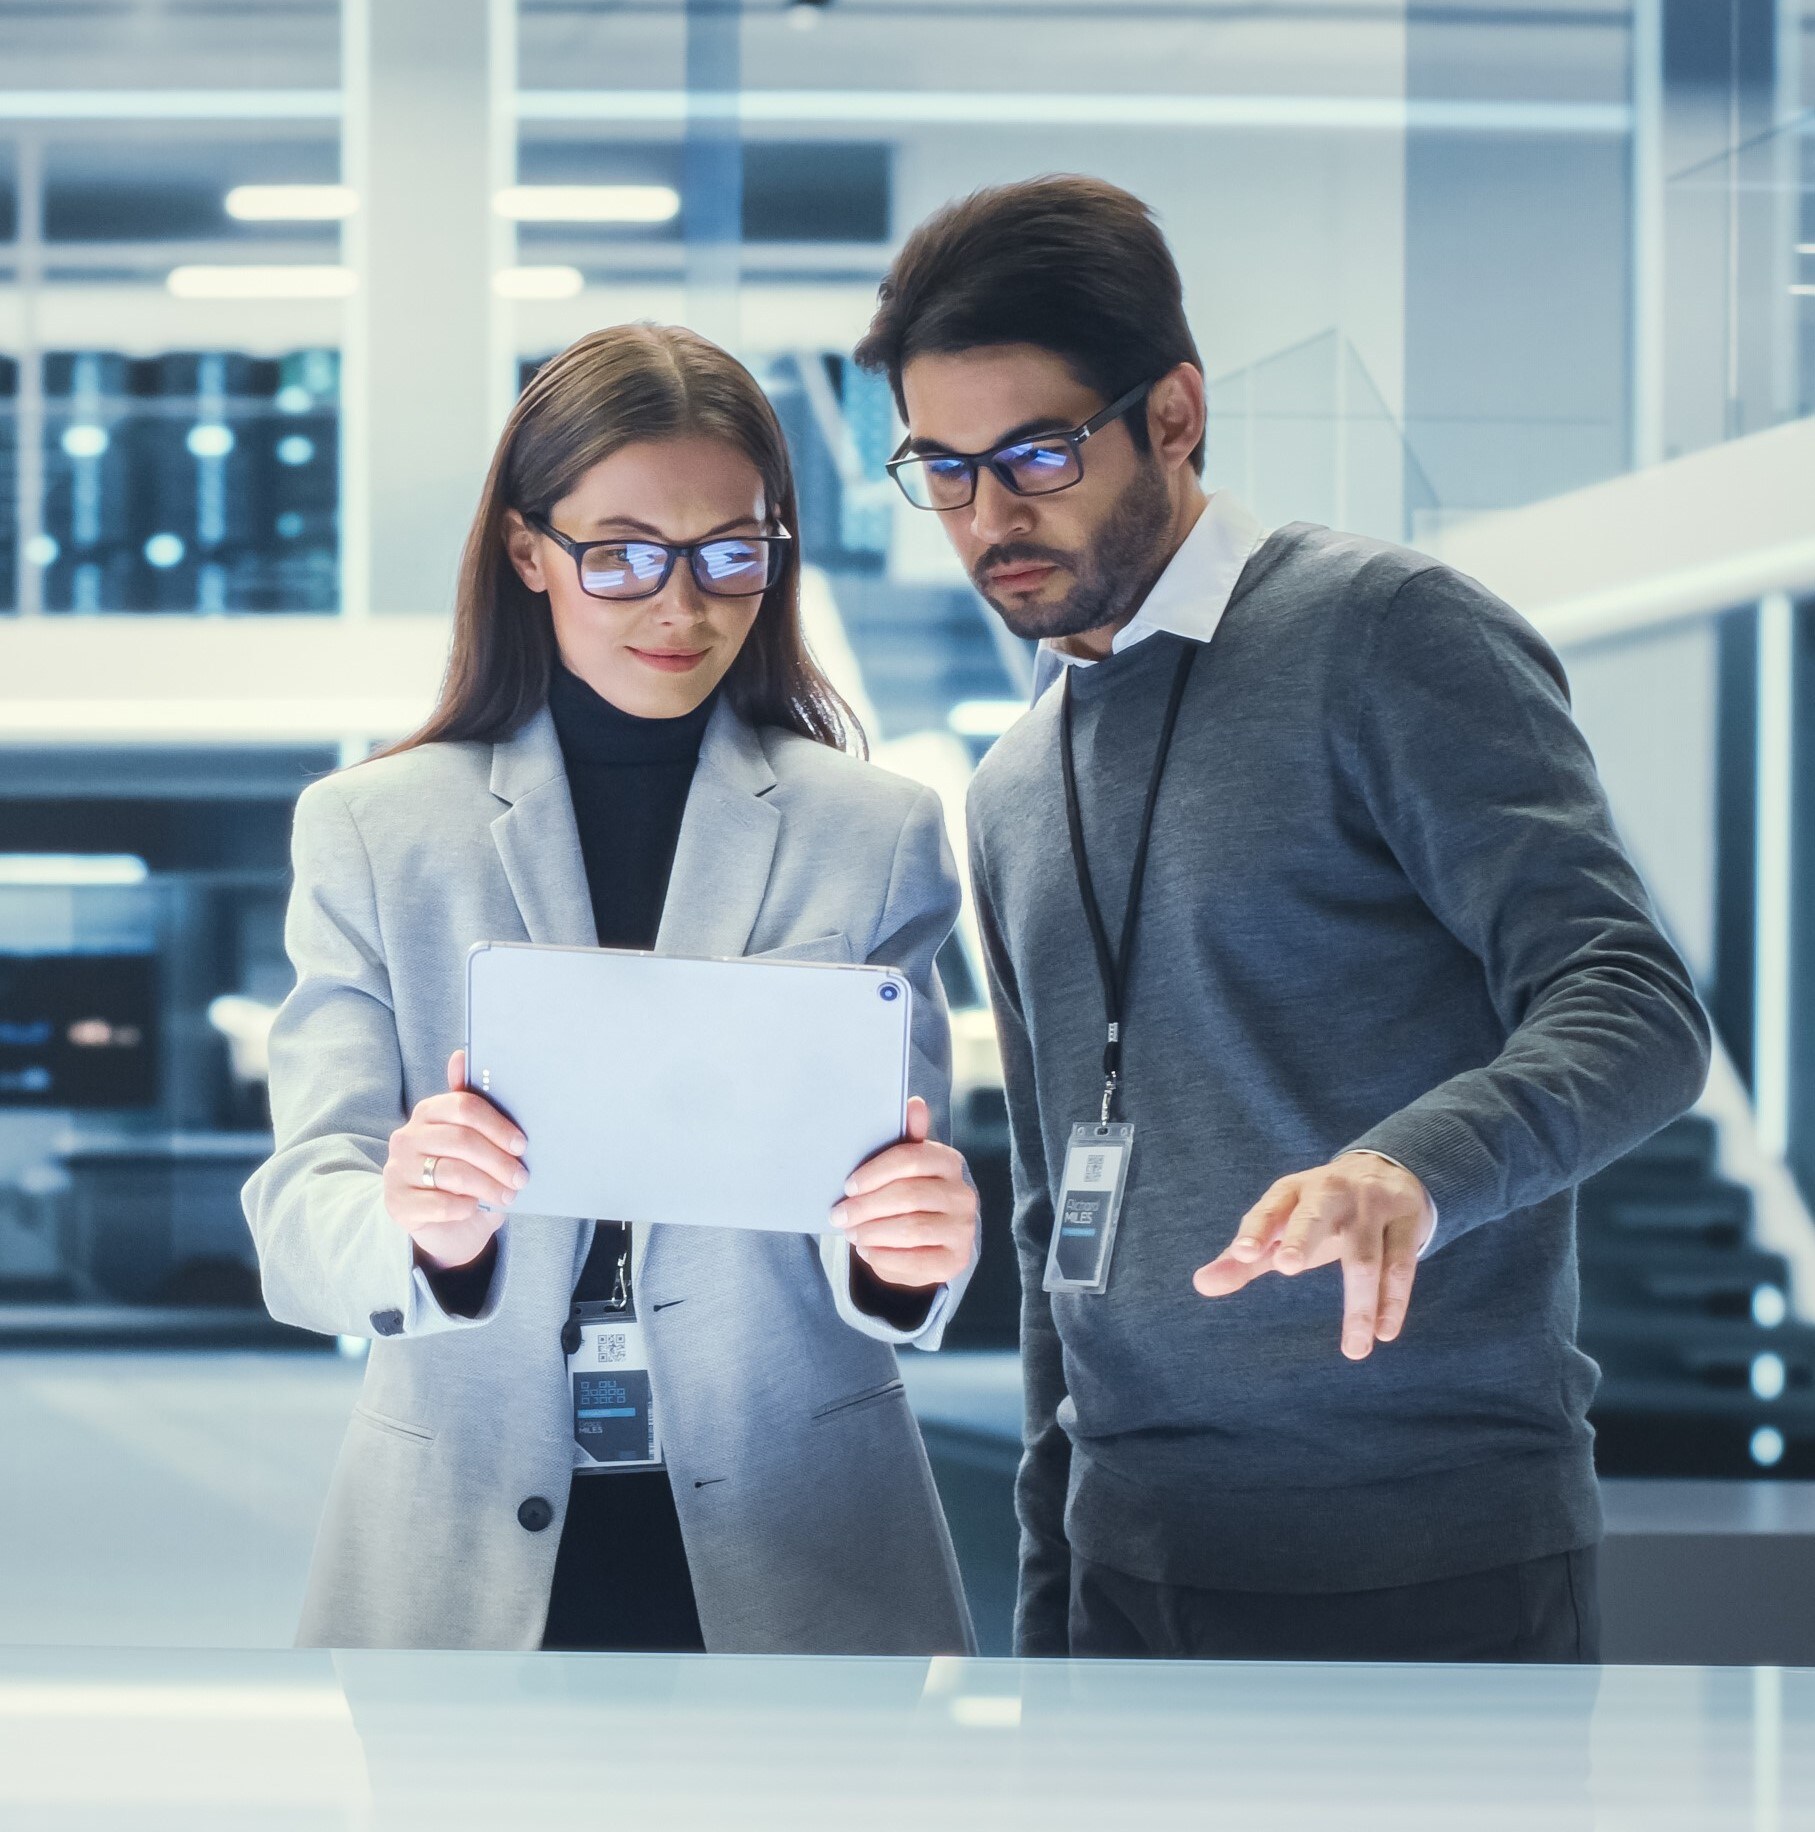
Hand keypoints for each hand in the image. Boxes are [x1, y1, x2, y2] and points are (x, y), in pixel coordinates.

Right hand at [382, 1049, 527, 1271]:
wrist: (446, 1228)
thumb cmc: (465, 1175)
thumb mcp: (473, 1141)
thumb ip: (473, 1105)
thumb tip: (461, 1054)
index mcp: (428, 1112)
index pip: (463, 1106)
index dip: (498, 1125)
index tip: (522, 1145)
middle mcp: (406, 1137)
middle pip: (461, 1141)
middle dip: (498, 1161)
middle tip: (521, 1177)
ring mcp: (397, 1170)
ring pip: (453, 1173)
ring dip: (488, 1186)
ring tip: (509, 1196)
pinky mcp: (396, 1203)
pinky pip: (439, 1204)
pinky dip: (465, 1207)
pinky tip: (476, 1208)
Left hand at [830, 1096, 978, 1288]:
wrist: (932, 1238)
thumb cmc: (909, 1193)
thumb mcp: (905, 1166)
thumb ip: (907, 1137)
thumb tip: (914, 1103)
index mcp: (949, 1162)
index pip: (911, 1159)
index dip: (874, 1173)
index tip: (847, 1186)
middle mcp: (963, 1194)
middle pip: (909, 1196)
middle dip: (867, 1207)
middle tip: (839, 1216)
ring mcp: (963, 1229)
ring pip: (912, 1229)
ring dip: (873, 1232)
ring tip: (852, 1234)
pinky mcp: (955, 1261)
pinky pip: (917, 1261)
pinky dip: (885, 1257)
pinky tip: (868, 1251)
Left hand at [1191, 1153, 1435, 1360]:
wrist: (1385, 1170)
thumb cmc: (1317, 1210)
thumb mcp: (1280, 1225)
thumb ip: (1243, 1258)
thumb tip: (1200, 1285)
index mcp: (1292, 1192)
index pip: (1269, 1209)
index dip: (1256, 1230)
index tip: (1241, 1254)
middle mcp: (1331, 1193)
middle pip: (1316, 1215)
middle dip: (1301, 1237)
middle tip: (1285, 1265)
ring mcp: (1372, 1205)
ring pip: (1365, 1257)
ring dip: (1360, 1305)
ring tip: (1354, 1351)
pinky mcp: (1406, 1221)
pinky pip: (1401, 1265)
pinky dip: (1394, 1301)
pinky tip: (1383, 1333)